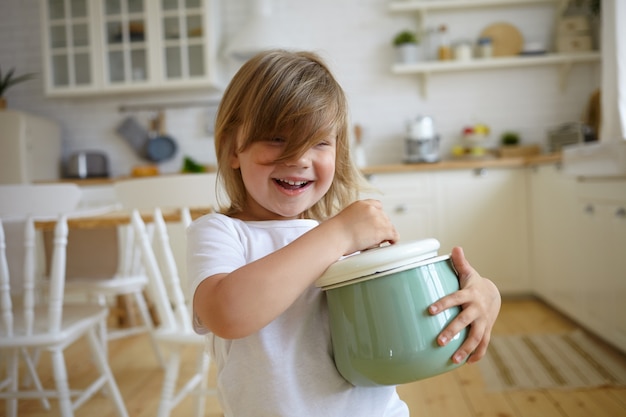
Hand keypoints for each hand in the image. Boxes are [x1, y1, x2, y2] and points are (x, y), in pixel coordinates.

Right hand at [325, 199, 398, 255]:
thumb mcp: (345, 218)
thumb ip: (357, 219)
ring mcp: (378, 219)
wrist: (335, 237)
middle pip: (385, 217)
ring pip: (390, 227)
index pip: (377, 205)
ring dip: (385, 234)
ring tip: (375, 242)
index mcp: (361, 205)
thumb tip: (362, 228)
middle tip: (374, 236)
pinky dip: (393, 240)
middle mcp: (372, 209)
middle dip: (381, 227)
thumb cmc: (335, 233)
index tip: (377, 223)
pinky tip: (390, 243)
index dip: (378, 216)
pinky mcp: (383, 230)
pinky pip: (394, 235)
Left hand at [428, 246, 500, 363]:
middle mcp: (477, 309)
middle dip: (452, 331)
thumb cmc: (473, 283)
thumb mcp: (468, 272)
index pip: (454, 299)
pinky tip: (466, 363)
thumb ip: (460, 262)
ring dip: (465, 349)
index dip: (443, 304)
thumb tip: (455, 247)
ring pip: (475, 337)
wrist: (493, 295)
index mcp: (469, 294)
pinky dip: (476, 354)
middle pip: (465, 321)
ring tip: (453, 360)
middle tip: (439, 341)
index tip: (429, 311)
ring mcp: (483, 321)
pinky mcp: (486, 330)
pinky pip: (483, 344)